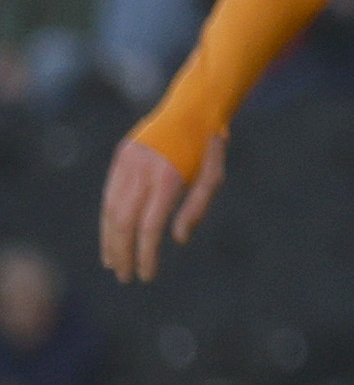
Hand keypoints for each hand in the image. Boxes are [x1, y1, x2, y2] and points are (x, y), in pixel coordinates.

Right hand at [101, 129, 222, 280]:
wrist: (192, 108)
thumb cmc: (209, 148)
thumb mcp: (214, 176)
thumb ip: (196, 208)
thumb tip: (178, 239)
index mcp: (168, 177)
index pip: (149, 226)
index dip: (145, 254)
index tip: (147, 275)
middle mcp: (142, 170)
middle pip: (124, 222)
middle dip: (123, 252)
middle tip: (126, 277)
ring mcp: (127, 162)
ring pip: (110, 209)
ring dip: (109, 239)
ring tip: (114, 263)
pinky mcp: (120, 157)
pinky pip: (109, 194)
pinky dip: (107, 218)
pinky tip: (110, 236)